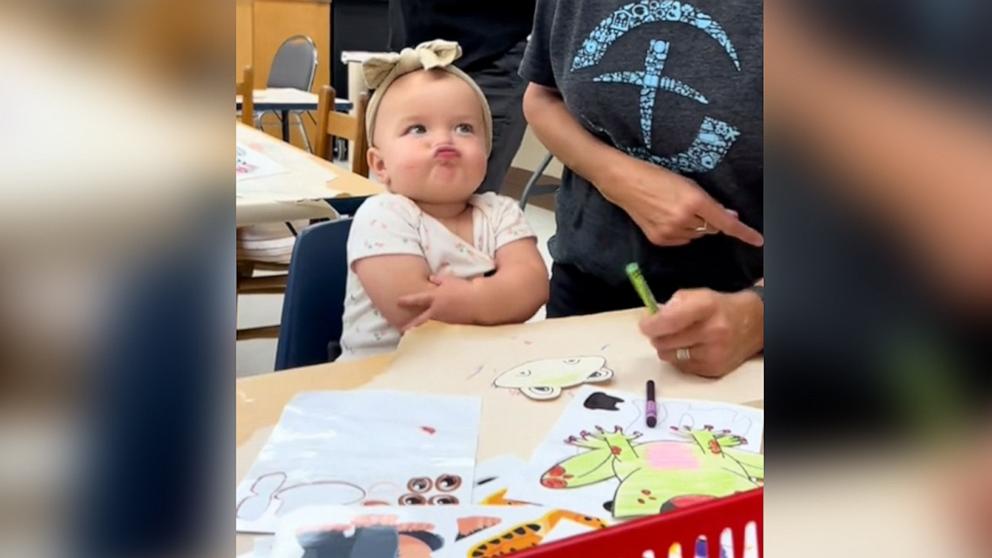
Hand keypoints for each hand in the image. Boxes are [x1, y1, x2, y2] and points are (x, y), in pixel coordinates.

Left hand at [397, 274, 478, 330]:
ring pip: (432, 321)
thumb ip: (439, 280)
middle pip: (421, 319)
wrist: (480, 302)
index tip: (398, 302)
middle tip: (402, 330)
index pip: (417, 299)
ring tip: (417, 328)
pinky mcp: (453, 324)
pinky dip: (439, 323)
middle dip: (411, 325)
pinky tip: (439, 324)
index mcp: (435, 298)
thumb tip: (431, 279)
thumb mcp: (450, 280)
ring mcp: (445, 319)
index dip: (407, 300)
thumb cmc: (465, 289)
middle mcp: (438, 311)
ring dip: (426, 324)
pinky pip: (443, 323)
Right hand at [598, 154, 763, 246]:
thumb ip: (710, 203)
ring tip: (674, 209)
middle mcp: (684, 219)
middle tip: (693, 206)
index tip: (758, 241)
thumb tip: (729, 217)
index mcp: (695, 201)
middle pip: (711, 229)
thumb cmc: (657, 176)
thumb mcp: (688, 183)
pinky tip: (666, 218)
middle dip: (709, 220)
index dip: (744, 233)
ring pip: (696, 235)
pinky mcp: (659, 239)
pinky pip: (682, 240)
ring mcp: (670, 231)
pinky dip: (680, 232)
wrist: (625, 183)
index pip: (725, 223)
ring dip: (694, 226)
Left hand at [639, 288, 763, 376]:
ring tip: (680, 338)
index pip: (670, 320)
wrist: (752, 325)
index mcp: (707, 306)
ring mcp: (714, 354)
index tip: (645, 324)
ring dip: (668, 348)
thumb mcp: (698, 295)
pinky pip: (681, 367)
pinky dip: (680, 358)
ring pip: (669, 357)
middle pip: (664, 342)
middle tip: (661, 330)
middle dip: (657, 335)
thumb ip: (672, 304)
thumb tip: (650, 318)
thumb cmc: (719, 308)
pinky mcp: (714, 370)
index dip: (651, 324)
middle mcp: (713, 331)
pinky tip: (692, 348)